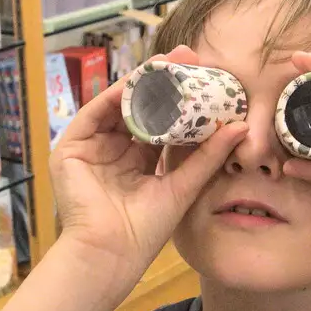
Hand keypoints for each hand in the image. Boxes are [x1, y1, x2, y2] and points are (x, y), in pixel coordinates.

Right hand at [50, 44, 244, 292]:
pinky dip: (115, 96)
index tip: (206, 76)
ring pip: (118, 106)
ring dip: (141, 82)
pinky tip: (137, 81)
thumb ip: (208, 156)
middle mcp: (113, 151)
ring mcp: (91, 149)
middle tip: (189, 56)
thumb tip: (240, 128)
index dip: (182, 100)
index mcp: (138, 163)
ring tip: (167, 62)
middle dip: (164, 82)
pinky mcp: (69, 149)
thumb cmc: (145, 231)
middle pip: (140, 108)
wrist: (110, 254)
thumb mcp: (183, 186)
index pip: (161, 122)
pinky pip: (94, 114)